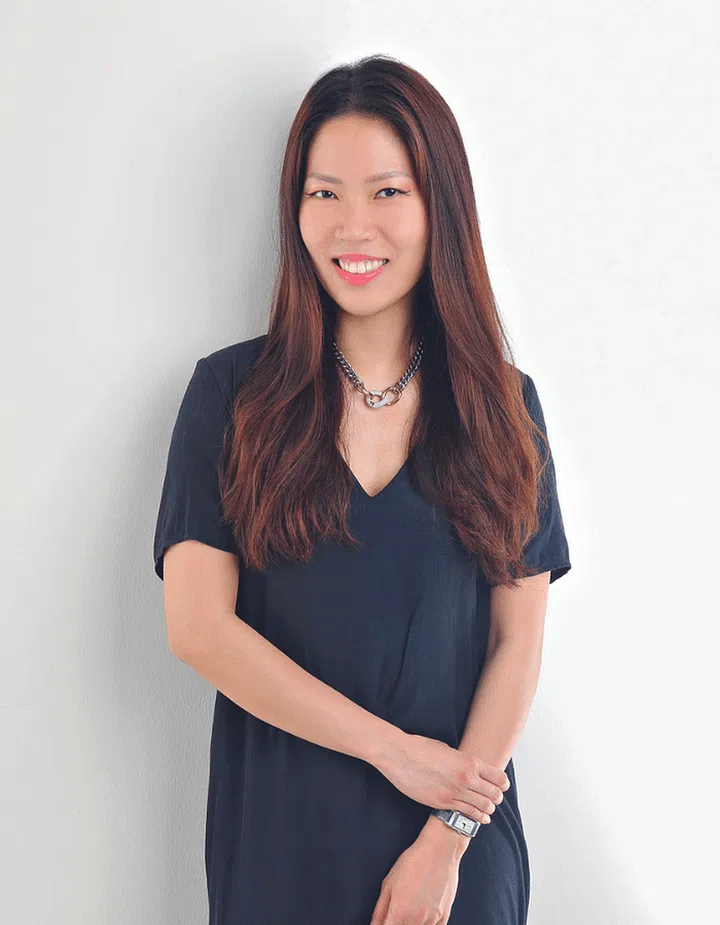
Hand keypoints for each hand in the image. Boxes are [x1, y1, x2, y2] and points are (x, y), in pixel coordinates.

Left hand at [368, 830, 460, 924]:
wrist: (439, 850)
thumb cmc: (415, 861)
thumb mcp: (389, 883)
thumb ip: (380, 910)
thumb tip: (374, 924)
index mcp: (399, 912)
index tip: (384, 922)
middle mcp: (416, 920)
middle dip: (396, 923)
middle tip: (396, 913)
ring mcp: (432, 920)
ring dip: (411, 923)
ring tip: (410, 908)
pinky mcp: (444, 917)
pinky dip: (425, 924)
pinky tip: (422, 913)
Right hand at [375, 732, 508, 825]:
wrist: (399, 755)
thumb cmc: (421, 747)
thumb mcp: (448, 750)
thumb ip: (462, 762)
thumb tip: (471, 770)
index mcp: (469, 762)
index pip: (499, 778)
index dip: (503, 784)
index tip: (502, 786)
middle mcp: (465, 779)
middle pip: (494, 795)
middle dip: (497, 798)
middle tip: (495, 799)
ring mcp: (454, 793)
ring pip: (482, 808)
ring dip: (488, 810)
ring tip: (488, 810)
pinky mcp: (441, 803)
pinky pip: (465, 814)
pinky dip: (474, 817)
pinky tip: (477, 818)